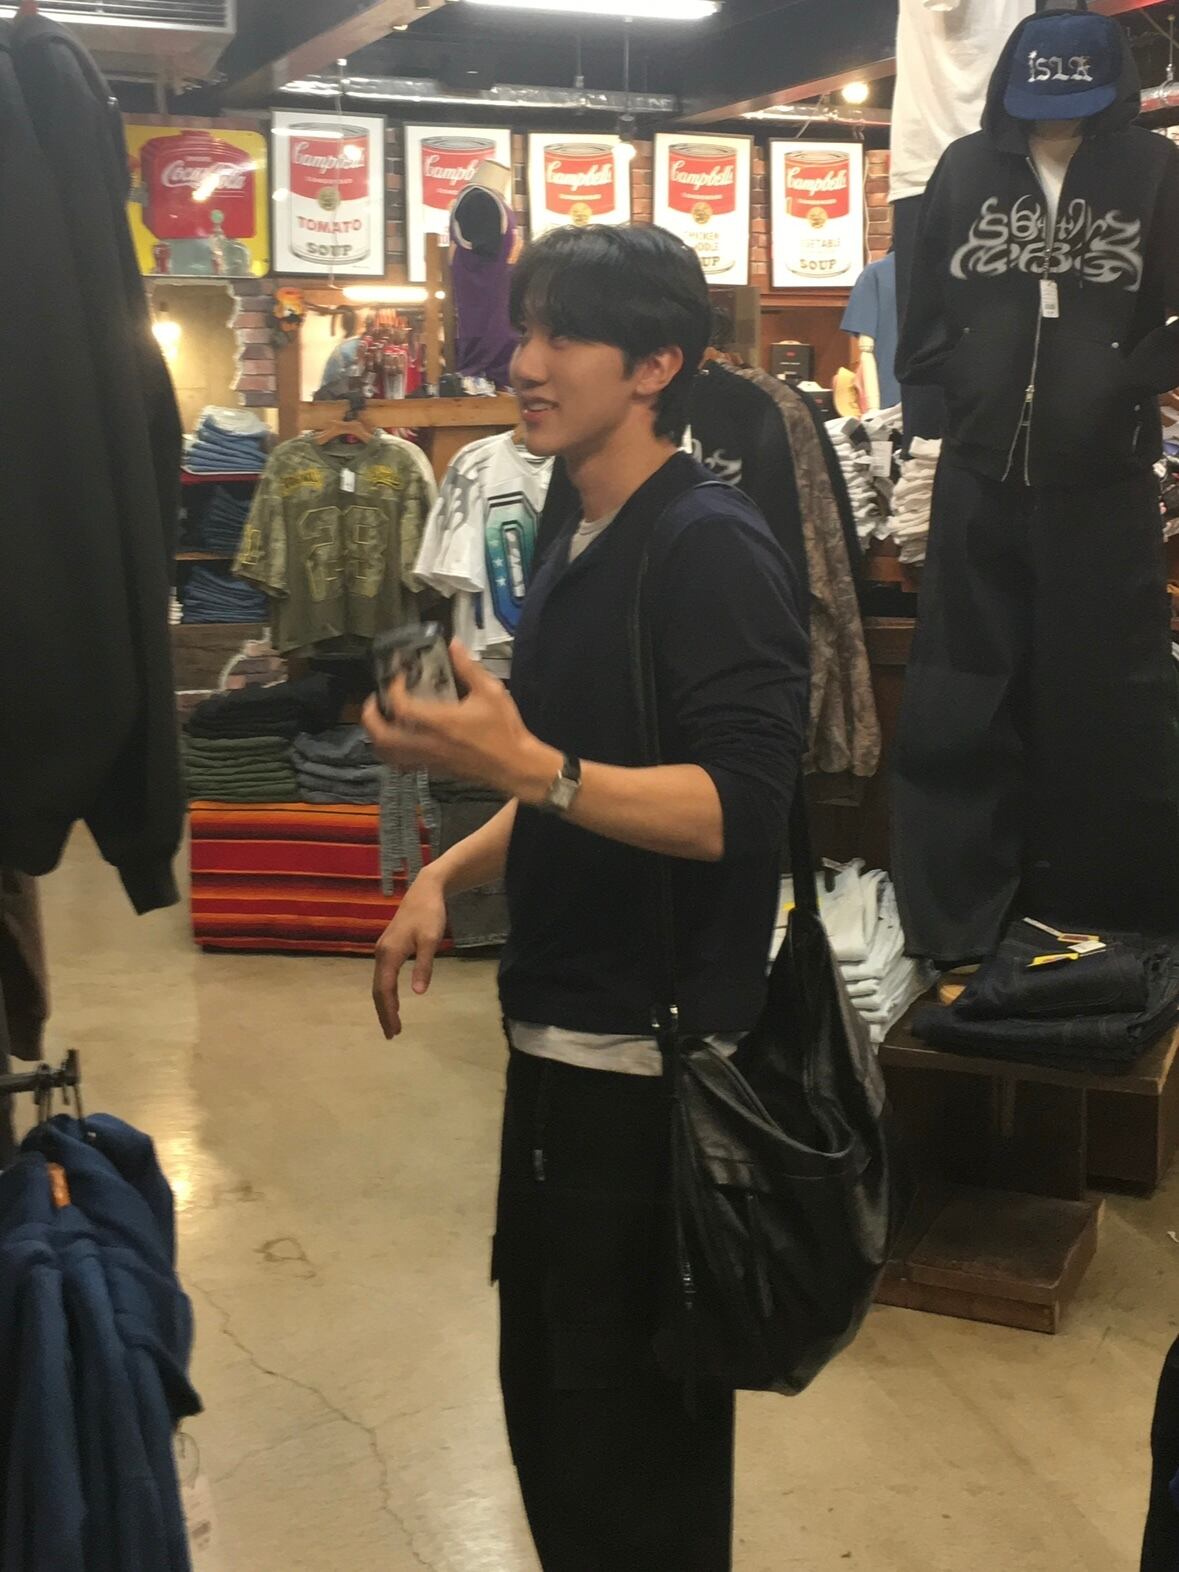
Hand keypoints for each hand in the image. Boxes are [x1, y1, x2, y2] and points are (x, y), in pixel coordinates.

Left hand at [362, 640, 558, 802]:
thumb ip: (469, 668)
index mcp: (440, 722)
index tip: (398, 677)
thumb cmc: (504, 730)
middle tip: (374, 700)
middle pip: (382, 735)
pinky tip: (397, 740)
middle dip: (370, 716)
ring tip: (381, 720)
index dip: (392, 688)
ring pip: (387, 753)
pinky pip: (400, 764)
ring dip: (376, 736)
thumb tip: (455, 645)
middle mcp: (428, 743)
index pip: (400, 706)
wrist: (515, 766)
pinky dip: (390, 752)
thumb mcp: (492, 692)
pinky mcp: (432, 770)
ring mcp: (428, 759)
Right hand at [372, 871, 447, 1039]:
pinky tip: (394, 1000)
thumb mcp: (430, 940)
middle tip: (392, 1034)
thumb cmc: (430, 914)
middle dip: (384, 1013)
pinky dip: (386, 992)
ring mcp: (382, 950)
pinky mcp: (388, 947)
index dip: (389, 1012)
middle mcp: (381, 954)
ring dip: (384, 1004)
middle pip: (377, 990)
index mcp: (389, 954)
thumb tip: (418, 993)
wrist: (425, 890)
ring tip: (392, 1022)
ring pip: (378, 983)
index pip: (385, 990)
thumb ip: (424, 966)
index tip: (395, 1030)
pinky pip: (383, 976)